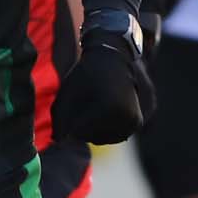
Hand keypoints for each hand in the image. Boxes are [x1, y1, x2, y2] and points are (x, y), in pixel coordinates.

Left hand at [52, 31, 153, 145]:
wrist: (115, 55)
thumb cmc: (86, 73)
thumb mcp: (66, 93)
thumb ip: (59, 119)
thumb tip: (58, 142)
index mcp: (108, 109)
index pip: (78, 132)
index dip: (71, 119)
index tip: (74, 102)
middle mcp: (126, 117)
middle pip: (92, 138)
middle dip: (83, 125)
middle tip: (86, 102)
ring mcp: (135, 121)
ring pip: (105, 138)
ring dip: (95, 128)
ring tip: (95, 104)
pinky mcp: (139, 122)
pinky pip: (117, 134)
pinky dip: (108, 127)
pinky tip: (106, 108)